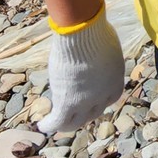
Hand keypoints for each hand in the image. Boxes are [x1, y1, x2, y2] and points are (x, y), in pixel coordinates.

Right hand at [37, 7, 124, 133]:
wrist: (83, 35)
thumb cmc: (95, 32)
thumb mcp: (106, 46)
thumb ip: (103, 54)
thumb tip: (97, 47)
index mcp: (115, 82)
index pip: (108, 100)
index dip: (98, 101)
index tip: (90, 99)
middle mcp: (103, 96)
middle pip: (93, 112)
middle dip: (84, 113)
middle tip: (73, 111)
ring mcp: (86, 102)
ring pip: (74, 122)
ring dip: (66, 123)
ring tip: (55, 123)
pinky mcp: (67, 103)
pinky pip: (58, 121)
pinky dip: (50, 125)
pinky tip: (42, 125)